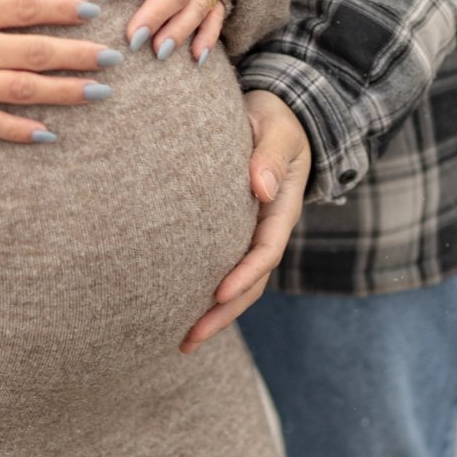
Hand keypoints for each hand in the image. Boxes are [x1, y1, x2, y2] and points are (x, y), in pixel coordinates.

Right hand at [0, 0, 120, 143]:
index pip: (23, 7)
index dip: (60, 8)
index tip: (92, 11)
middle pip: (33, 51)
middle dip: (77, 54)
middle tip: (112, 58)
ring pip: (21, 89)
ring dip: (63, 91)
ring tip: (97, 93)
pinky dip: (19, 130)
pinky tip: (49, 132)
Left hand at [180, 91, 310, 352]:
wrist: (275, 115)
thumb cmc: (274, 118)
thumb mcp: (276, 129)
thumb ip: (269, 155)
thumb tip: (259, 188)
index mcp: (281, 207)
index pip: (266, 251)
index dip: (244, 275)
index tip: (217, 294)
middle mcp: (267, 229)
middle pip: (251, 282)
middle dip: (223, 313)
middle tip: (189, 338)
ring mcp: (251, 234)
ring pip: (237, 284)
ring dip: (213, 315)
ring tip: (182, 342)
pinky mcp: (233, 233)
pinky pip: (221, 269)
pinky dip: (203, 294)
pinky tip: (175, 310)